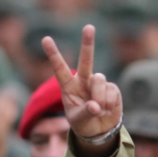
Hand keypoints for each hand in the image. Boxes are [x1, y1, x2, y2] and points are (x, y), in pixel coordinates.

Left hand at [42, 25, 121, 139]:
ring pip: (99, 80)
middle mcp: (83, 80)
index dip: (53, 54)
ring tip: (97, 109)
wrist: (99, 129)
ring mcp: (98, 83)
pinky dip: (109, 104)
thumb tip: (96, 106)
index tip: (45, 39)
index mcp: (68, 86)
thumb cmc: (83, 123)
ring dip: (98, 97)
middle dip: (88, 43)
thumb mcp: (78, 120)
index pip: (59, 68)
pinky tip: (106, 110)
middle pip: (86, 60)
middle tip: (89, 27)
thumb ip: (85, 113)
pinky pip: (111, 92)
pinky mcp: (112, 88)